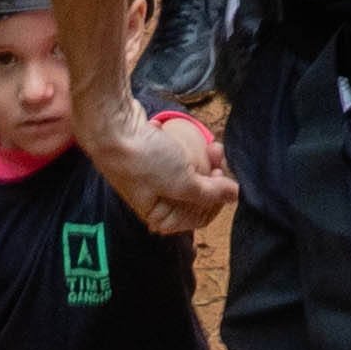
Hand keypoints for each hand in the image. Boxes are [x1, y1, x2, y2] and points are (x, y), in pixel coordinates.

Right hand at [81, 94, 236, 235]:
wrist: (114, 131)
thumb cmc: (144, 162)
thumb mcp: (182, 182)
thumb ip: (210, 192)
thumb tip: (237, 197)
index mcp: (161, 218)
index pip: (201, 218)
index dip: (217, 200)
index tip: (224, 180)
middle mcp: (158, 203)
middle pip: (199, 197)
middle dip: (214, 178)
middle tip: (218, 158)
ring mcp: (158, 180)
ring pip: (194, 177)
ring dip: (208, 163)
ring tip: (214, 147)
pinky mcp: (158, 160)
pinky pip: (185, 162)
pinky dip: (196, 154)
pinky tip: (202, 143)